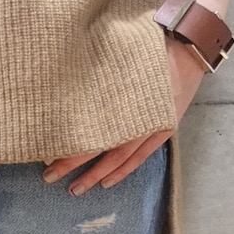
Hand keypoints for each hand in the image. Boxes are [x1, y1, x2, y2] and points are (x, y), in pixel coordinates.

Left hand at [43, 39, 205, 196]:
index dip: (69, 143)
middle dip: (73, 163)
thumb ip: (95, 70)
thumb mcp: (117, 53)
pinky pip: (140, 156)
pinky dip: (123, 170)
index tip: (45, 154)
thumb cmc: (147, 45)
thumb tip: (61, 84)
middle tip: (49, 176)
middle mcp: (136, 113)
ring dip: (96, 174)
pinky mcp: (164, 128)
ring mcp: (152, 124)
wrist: (188, 46)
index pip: (90, 126)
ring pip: (119, 157)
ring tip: (75, 188)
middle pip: (100, 144)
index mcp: (120, 94)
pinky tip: (106, 182)